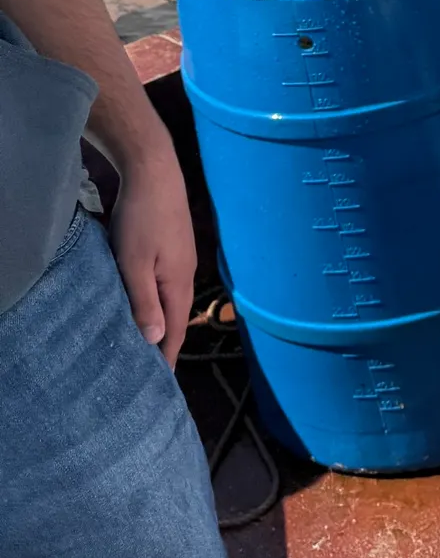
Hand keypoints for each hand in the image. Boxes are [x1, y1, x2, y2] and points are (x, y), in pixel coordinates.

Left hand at [108, 146, 196, 368]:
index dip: (166, 358)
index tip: (158, 385)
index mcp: (179, 282)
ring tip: (143, 345)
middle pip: (176, 318)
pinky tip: (143, 305)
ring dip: (160, 323)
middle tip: (147, 372)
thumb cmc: (142, 219)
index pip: (174, 330)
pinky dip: (157, 304)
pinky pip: (167, 286)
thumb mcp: (135, 264)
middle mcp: (186, 274)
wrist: (155, 172)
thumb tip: (155, 340)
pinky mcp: (173, 248)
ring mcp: (182, 259)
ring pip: (171, 301)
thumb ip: (144, 302)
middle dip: (164, 345)